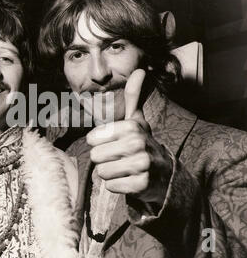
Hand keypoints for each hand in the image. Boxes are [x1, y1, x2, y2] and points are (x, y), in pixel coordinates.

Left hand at [87, 69, 172, 205]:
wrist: (165, 174)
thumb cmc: (142, 144)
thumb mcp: (137, 120)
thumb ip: (133, 96)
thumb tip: (140, 71)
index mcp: (131, 127)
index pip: (92, 139)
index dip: (100, 143)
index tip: (114, 144)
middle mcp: (137, 144)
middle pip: (95, 157)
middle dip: (104, 160)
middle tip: (120, 158)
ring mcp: (141, 165)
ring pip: (102, 172)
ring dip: (110, 173)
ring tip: (124, 169)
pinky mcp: (141, 185)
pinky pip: (111, 186)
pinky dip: (117, 185)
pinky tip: (130, 180)